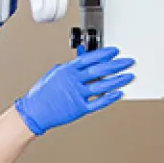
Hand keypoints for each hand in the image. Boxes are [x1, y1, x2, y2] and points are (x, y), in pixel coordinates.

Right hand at [15, 47, 134, 135]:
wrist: (34, 111)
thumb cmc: (42, 93)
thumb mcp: (55, 73)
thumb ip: (70, 66)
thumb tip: (81, 57)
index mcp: (67, 69)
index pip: (90, 58)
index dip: (104, 53)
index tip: (115, 51)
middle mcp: (73, 80)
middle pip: (100, 70)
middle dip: (117, 65)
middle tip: (128, 62)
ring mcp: (77, 94)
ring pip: (102, 85)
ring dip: (118, 80)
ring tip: (128, 76)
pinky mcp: (79, 108)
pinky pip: (98, 102)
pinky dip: (109, 98)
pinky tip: (118, 93)